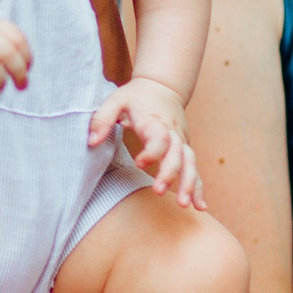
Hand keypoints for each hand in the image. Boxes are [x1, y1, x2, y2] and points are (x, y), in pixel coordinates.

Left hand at [92, 78, 200, 206]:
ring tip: (186, 205)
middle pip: (177, 153)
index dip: (152, 150)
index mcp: (154, 120)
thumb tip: (92, 142)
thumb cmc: (135, 96)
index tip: (140, 162)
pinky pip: (194, 169)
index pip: (159, 136)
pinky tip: (200, 206)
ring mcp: (181, 141)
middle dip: (170, 173)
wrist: (162, 86)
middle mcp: (172, 131)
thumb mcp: (115, 100)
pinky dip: (199, 187)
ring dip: (190, 184)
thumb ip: (102, 119)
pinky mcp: (185, 149)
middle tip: (159, 191)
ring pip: (190, 162)